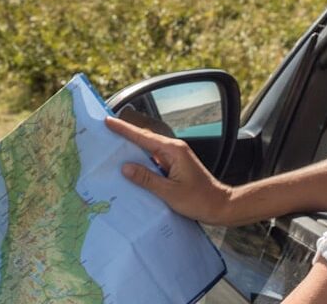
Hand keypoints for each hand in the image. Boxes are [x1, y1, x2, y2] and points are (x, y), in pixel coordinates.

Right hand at [105, 116, 233, 224]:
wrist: (220, 206)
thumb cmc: (199, 200)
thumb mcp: (169, 192)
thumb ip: (146, 179)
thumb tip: (125, 168)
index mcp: (173, 151)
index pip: (143, 137)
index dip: (124, 129)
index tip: (108, 121)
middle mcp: (173, 149)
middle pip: (144, 139)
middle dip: (125, 134)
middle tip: (105, 130)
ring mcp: (174, 157)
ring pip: (148, 149)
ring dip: (131, 148)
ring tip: (111, 146)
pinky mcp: (174, 166)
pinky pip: (153, 159)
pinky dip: (140, 160)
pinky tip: (130, 166)